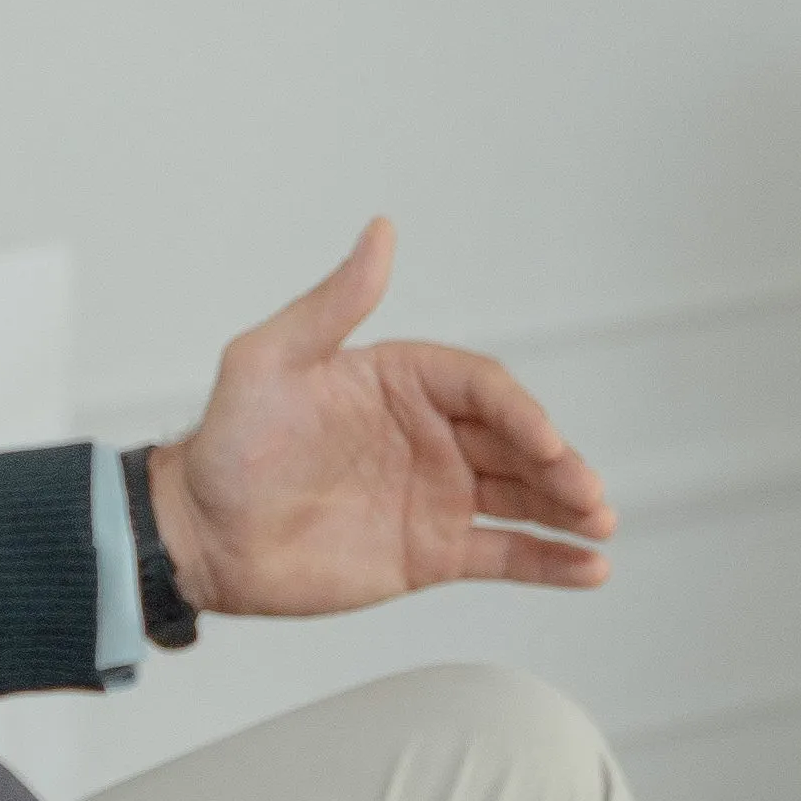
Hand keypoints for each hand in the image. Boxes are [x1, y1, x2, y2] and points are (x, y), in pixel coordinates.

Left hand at [148, 217, 614, 617]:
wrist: (200, 534)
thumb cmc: (228, 443)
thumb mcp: (270, 361)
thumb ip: (333, 303)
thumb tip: (382, 232)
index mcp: (403, 381)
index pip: (482, 388)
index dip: (519, 412)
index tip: (542, 440)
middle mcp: (431, 434)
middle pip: (515, 443)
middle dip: (559, 465)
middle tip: (587, 493)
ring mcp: (437, 494)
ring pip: (521, 496)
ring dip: (567, 508)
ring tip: (600, 526)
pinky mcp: (432, 552)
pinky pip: (503, 553)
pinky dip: (548, 562)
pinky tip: (589, 569)